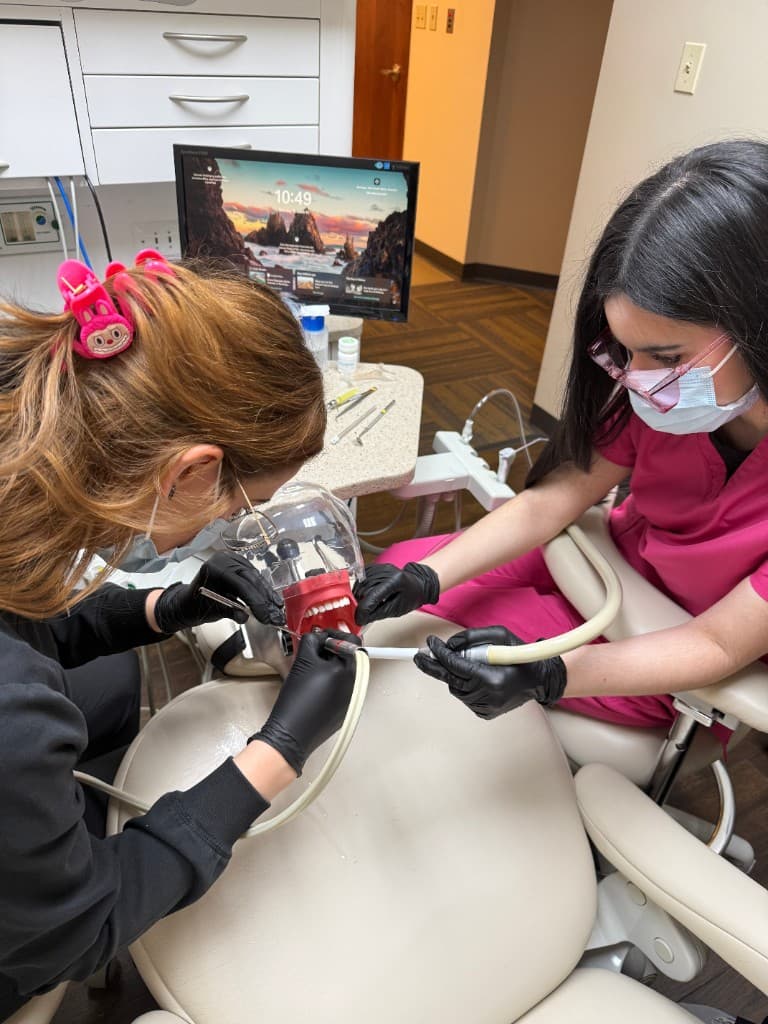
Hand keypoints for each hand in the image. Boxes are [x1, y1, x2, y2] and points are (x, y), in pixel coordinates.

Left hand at [153, 551, 283, 633]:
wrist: (186, 602)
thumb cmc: (195, 605)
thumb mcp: (213, 611)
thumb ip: (230, 612)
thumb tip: (244, 617)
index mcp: (215, 568)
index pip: (241, 584)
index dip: (256, 601)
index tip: (265, 616)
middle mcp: (224, 559)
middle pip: (252, 579)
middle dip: (265, 599)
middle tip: (275, 615)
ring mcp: (232, 560)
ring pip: (255, 578)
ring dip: (267, 594)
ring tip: (277, 609)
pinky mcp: (238, 564)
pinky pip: (253, 576)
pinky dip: (262, 589)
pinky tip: (271, 600)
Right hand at [249, 629, 360, 774]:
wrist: (291, 735)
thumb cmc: (297, 700)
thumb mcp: (303, 660)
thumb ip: (313, 641)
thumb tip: (319, 636)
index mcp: (349, 670)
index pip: (352, 642)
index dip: (334, 635)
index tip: (321, 637)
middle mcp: (356, 685)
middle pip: (348, 658)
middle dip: (331, 652)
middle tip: (313, 654)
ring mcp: (351, 699)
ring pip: (344, 674)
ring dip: (330, 668)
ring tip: (311, 672)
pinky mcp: (344, 711)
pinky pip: (341, 690)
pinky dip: (330, 685)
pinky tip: (313, 690)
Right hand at [353, 561, 439, 624]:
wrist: (418, 585)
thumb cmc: (411, 596)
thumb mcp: (396, 609)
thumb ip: (377, 613)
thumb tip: (362, 619)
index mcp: (395, 581)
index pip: (372, 596)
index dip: (363, 610)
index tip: (359, 619)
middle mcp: (387, 571)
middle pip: (365, 589)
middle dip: (360, 603)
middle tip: (362, 614)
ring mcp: (381, 568)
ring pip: (361, 583)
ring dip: (359, 596)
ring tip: (365, 604)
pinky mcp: (377, 567)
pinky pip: (362, 577)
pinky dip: (360, 587)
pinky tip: (365, 594)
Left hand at [413, 625, 566, 719]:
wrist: (539, 679)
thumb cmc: (519, 653)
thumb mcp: (499, 635)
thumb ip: (471, 638)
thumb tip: (447, 646)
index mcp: (492, 678)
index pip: (456, 666)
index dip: (440, 654)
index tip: (429, 644)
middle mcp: (488, 696)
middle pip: (451, 680)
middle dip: (436, 667)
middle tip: (420, 657)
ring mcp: (486, 707)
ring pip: (456, 689)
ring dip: (455, 676)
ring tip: (470, 666)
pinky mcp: (486, 713)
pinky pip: (465, 697)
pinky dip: (465, 686)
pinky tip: (478, 678)